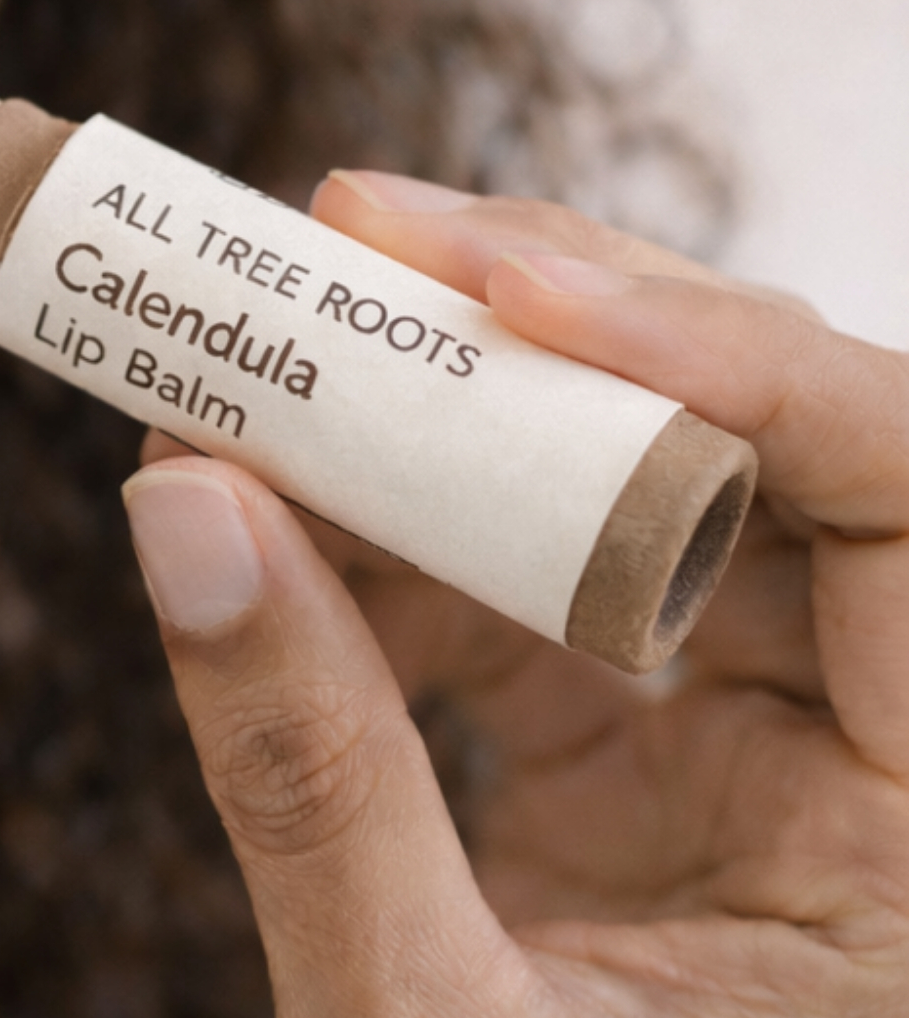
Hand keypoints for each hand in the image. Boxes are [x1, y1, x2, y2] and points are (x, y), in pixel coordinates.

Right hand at [121, 174, 908, 1017]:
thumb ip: (309, 779)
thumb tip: (179, 508)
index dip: (716, 348)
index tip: (483, 277)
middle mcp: (886, 754)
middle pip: (763, 443)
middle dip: (548, 326)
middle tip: (350, 239)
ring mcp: (764, 749)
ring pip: (632, 488)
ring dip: (447, 406)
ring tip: (277, 344)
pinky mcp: (648, 757)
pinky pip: (532, 583)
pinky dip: (400, 524)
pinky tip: (275, 493)